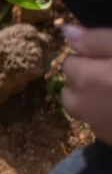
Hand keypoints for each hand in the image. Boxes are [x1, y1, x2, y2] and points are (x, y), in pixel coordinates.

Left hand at [61, 24, 111, 144]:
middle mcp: (85, 107)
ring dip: (98, 102)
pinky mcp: (111, 143)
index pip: (70, 64)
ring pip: (85, 110)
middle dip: (89, 83)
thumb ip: (96, 40)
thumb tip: (65, 30)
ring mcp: (99, 130)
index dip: (91, 59)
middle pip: (72, 90)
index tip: (110, 59)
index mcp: (87, 79)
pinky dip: (109, 119)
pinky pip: (101, 126)